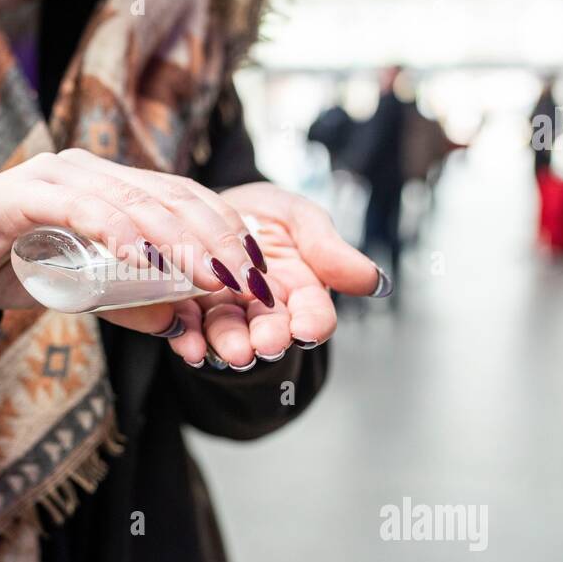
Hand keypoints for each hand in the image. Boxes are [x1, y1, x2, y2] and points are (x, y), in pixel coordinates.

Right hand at [0, 150, 286, 334]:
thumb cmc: (7, 266)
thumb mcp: (80, 290)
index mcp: (114, 187)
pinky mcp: (29, 191)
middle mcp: (94, 171)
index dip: (228, 233)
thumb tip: (178, 324)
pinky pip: (85, 209)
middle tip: (249, 280)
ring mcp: (62, 175)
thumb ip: (127, 301)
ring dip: (181, 241)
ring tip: (212, 277)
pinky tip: (145, 263)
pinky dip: (119, 234)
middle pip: (174, 196)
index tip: (259, 275)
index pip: (186, 200)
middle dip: (218, 239)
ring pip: (138, 200)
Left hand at [159, 182, 388, 368]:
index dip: (313, 322)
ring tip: (230, 351)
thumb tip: (374, 280)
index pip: (314, 312)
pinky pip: (188, 328)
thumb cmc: (262, 214)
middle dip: (269, 339)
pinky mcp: (189, 311)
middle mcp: (264, 308)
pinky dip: (188, 339)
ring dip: (230, 344)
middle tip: (264, 345)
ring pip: (230, 333)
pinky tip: (188, 345)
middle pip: (271, 330)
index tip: (307, 329)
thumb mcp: (298, 217)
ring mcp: (226, 312)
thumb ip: (328, 248)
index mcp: (300, 288)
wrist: (207, 209)